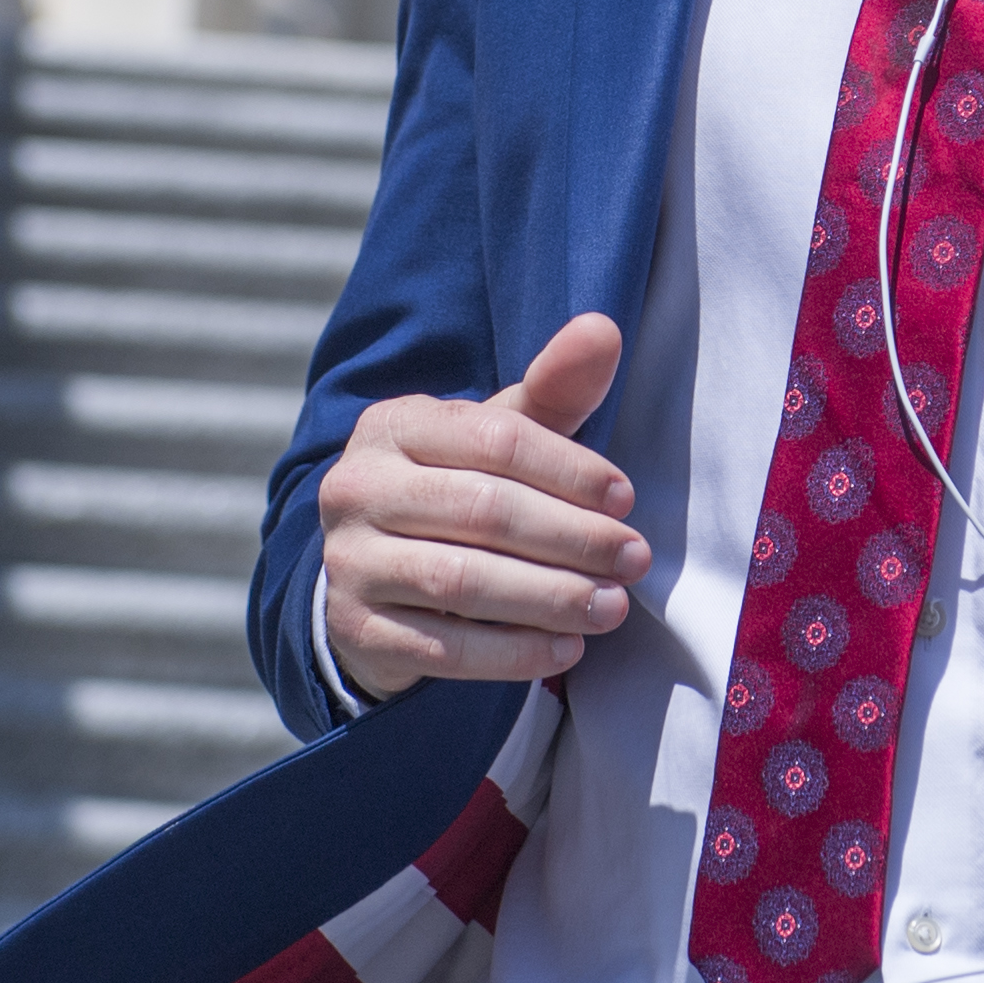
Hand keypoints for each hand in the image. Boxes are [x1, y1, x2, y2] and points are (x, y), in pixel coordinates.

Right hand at [316, 315, 649, 698]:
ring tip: (611, 607)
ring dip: (550, 597)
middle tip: (634, 559)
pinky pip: (444, 649)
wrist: (372, 576)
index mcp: (393, 424)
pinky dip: (514, 652)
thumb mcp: (497, 438)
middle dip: (572, 537)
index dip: (569, 468)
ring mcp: (349, 562)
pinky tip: (566, 649)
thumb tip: (603, 329)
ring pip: (462, 581)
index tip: (626, 498)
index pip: (494, 438)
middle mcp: (357, 487)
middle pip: (483, 510)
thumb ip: (552, 390)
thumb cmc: (456, 490)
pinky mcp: (356, 629)